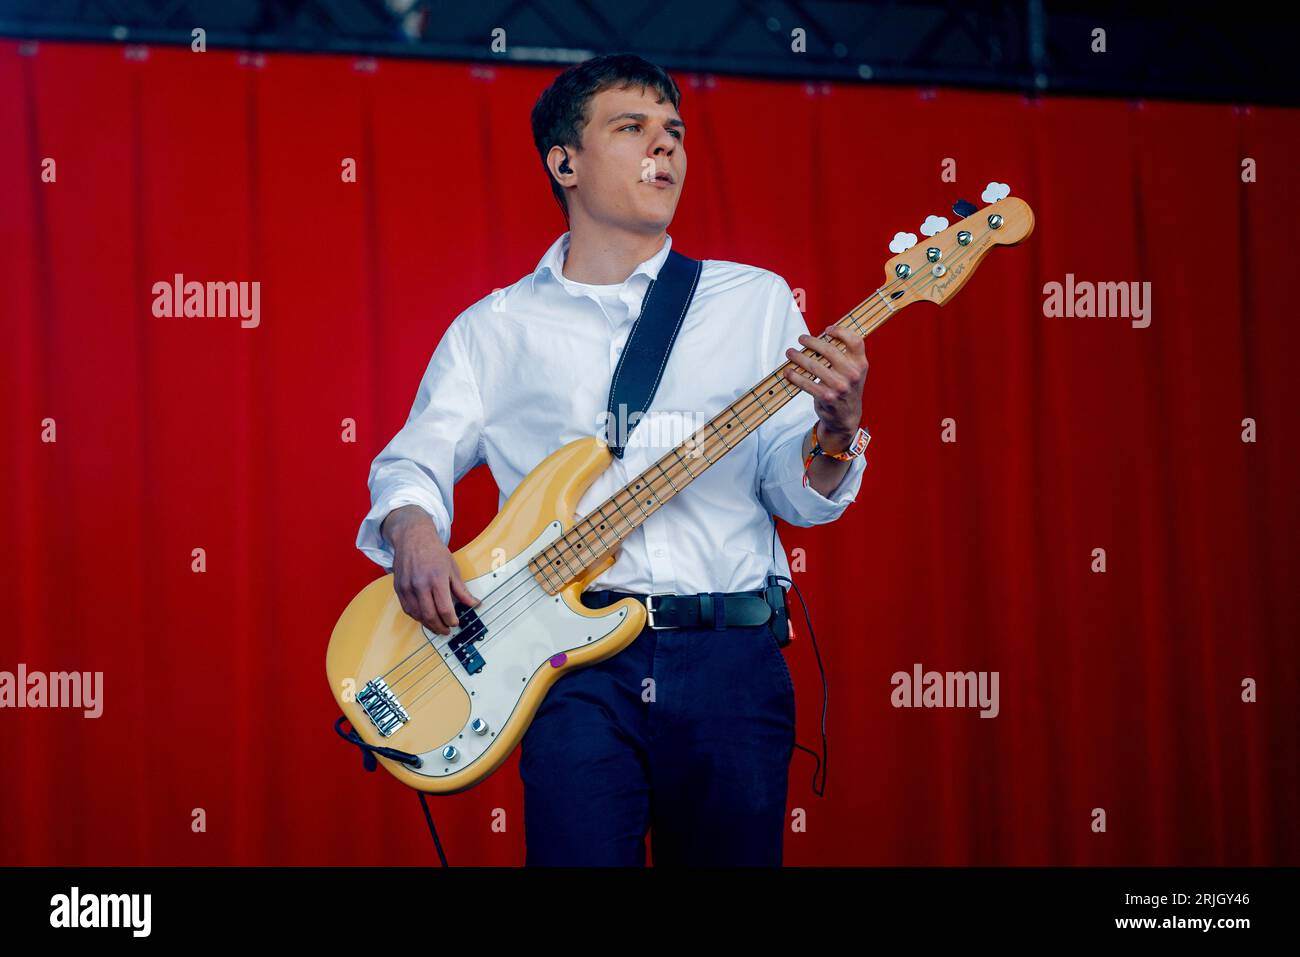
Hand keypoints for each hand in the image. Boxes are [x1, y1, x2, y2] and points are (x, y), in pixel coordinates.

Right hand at [383, 505, 479, 635]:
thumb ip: (462, 589)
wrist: (413, 537)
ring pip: (417, 615)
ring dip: (428, 624)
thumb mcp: (453, 568)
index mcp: (436, 578)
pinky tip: (425, 618)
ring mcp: (407, 587)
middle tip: (447, 631)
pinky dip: (417, 617)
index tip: (456, 623)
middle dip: (440, 627)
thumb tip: (474, 604)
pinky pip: (407, 609)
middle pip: (430, 615)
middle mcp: (420, 584)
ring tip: (437, 627)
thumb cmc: (434, 551)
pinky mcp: (399, 588)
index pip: (444, 608)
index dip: (451, 620)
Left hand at [782, 324, 867, 449]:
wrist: (846, 416)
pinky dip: (794, 376)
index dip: (841, 332)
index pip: (855, 341)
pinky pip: (806, 383)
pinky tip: (788, 372)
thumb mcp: (853, 371)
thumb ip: (844, 355)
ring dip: (798, 357)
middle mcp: (852, 374)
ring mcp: (840, 387)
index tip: (827, 330)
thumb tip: (821, 337)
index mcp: (861, 364)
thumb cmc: (846, 388)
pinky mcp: (827, 397)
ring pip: (814, 366)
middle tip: (801, 339)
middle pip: (829, 350)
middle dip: (811, 342)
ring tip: (790, 353)